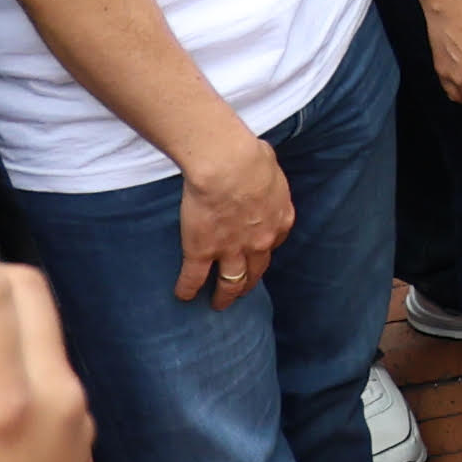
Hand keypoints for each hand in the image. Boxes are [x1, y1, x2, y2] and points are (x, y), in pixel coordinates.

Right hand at [171, 130, 293, 305]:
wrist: (229, 166)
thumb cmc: (250, 157)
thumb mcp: (270, 167)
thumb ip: (266, 177)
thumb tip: (261, 166)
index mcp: (279, 219)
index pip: (274, 243)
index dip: (263, 251)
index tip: (256, 254)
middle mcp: (259, 242)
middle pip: (256, 270)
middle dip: (249, 283)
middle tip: (242, 291)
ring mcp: (231, 250)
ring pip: (230, 283)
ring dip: (225, 296)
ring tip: (219, 304)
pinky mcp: (202, 252)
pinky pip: (193, 278)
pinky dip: (187, 289)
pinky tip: (183, 296)